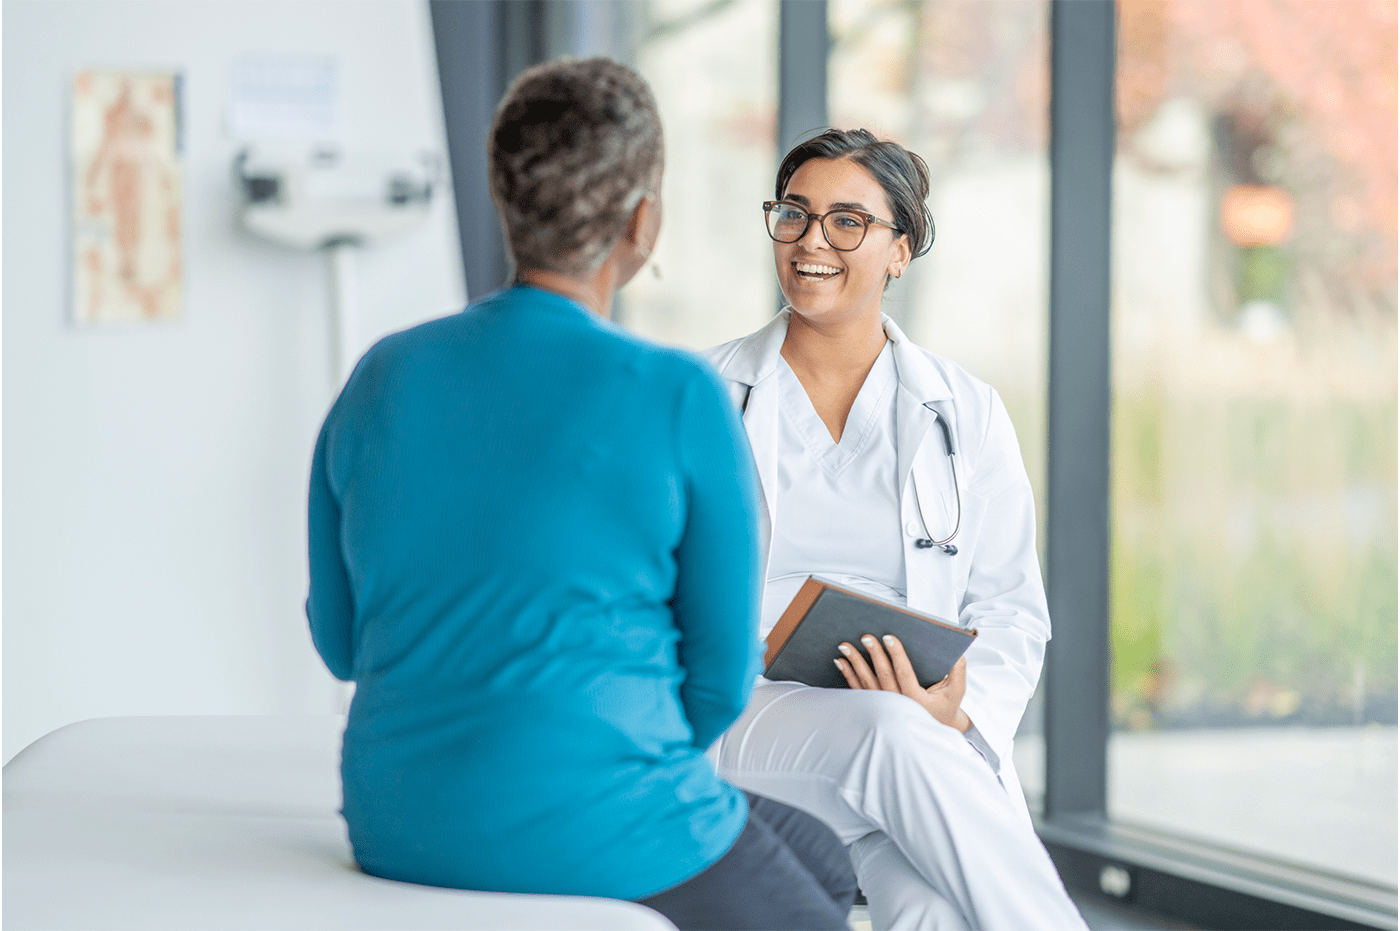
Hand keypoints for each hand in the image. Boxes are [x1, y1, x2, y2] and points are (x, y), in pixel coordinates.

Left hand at [835, 634, 971, 732]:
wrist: (934, 728)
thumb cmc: (945, 706)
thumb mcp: (957, 691)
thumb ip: (958, 671)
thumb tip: (958, 652)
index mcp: (916, 699)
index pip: (904, 673)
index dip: (896, 654)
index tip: (889, 637)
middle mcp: (897, 704)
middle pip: (883, 675)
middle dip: (873, 654)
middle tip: (866, 636)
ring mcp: (884, 706)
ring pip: (866, 682)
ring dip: (854, 663)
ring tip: (844, 646)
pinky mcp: (874, 705)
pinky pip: (858, 689)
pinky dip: (848, 675)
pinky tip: (840, 661)